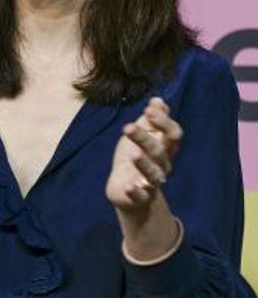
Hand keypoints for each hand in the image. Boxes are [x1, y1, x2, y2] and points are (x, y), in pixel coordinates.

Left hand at [105, 97, 180, 211]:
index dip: (163, 122)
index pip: (173, 134)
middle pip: (159, 151)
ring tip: (134, 154)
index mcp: (165, 148)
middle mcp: (162, 165)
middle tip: (128, 127)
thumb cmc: (135, 158)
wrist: (125, 190)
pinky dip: (136, 192)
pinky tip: (130, 187)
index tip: (149, 109)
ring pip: (153, 174)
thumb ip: (151, 120)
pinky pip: (141, 196)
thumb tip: (158, 100)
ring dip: (144, 164)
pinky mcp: (139, 197)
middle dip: (145, 138)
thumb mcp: (142, 137)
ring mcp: (151, 182)